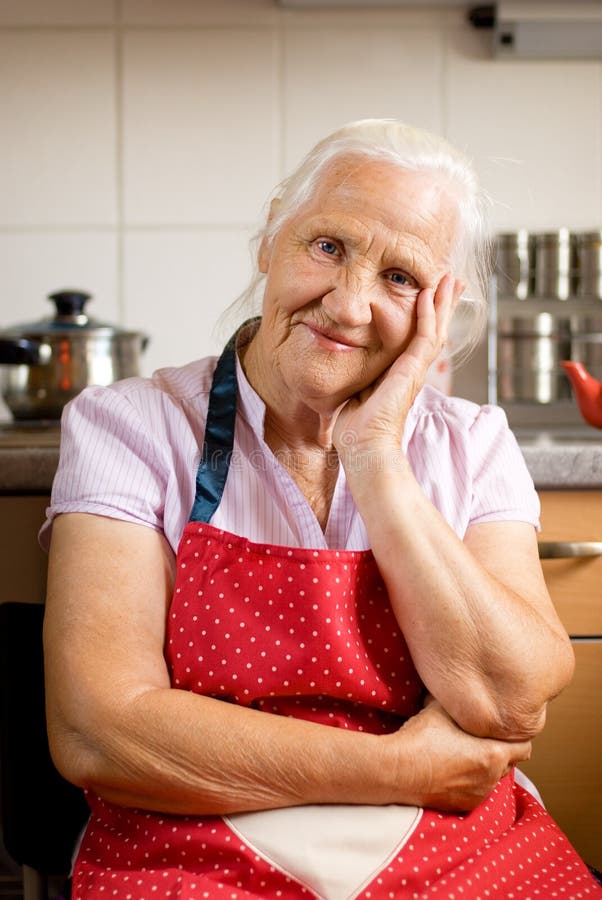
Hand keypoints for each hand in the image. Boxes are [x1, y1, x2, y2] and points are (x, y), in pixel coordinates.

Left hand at [332, 274, 462, 461]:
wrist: (364, 446)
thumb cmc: (356, 427)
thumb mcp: (357, 389)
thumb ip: (360, 374)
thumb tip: (345, 359)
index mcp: (401, 373)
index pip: (420, 338)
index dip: (428, 316)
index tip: (431, 294)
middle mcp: (413, 370)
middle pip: (435, 330)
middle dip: (444, 304)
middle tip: (453, 279)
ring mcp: (415, 370)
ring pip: (435, 329)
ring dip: (442, 303)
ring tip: (450, 279)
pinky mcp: (412, 372)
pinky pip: (423, 337)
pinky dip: (427, 315)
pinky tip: (428, 295)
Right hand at [384, 696, 531, 811]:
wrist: (398, 770)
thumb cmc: (421, 737)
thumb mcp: (443, 708)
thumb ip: (463, 702)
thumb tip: (465, 690)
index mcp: (493, 755)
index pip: (525, 748)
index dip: (515, 736)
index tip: (503, 728)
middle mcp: (491, 778)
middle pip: (510, 762)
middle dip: (501, 750)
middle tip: (484, 737)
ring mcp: (477, 795)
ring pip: (493, 777)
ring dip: (486, 765)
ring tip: (467, 752)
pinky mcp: (463, 806)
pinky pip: (477, 790)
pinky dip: (472, 780)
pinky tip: (454, 767)